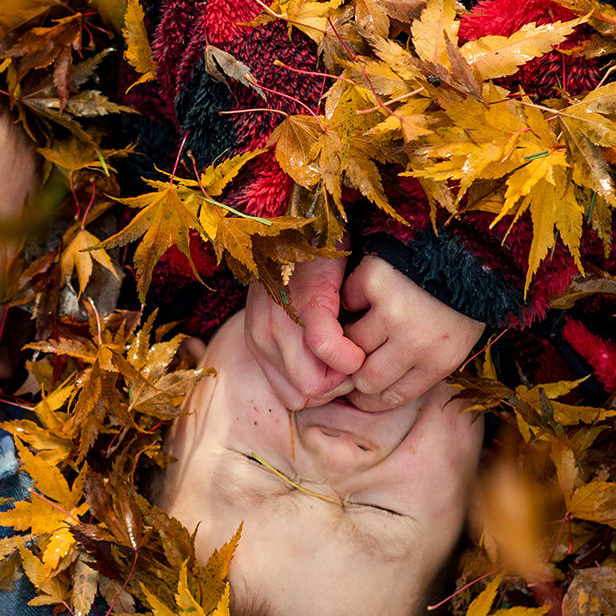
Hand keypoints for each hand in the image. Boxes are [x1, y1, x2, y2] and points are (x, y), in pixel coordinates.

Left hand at [242, 256, 366, 409]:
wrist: (306, 217)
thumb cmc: (307, 265)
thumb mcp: (289, 312)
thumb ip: (300, 348)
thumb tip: (330, 386)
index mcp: (258, 341)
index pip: (292, 398)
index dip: (323, 390)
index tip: (341, 368)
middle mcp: (259, 337)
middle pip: (303, 397)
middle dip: (335, 386)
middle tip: (352, 358)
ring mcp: (276, 322)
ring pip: (314, 385)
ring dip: (344, 374)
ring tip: (356, 347)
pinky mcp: (304, 303)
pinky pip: (323, 349)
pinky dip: (346, 355)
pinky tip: (358, 344)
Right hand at [340, 255, 484, 410]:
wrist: (471, 249)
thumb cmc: (461, 300)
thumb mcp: (453, 342)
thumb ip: (420, 366)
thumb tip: (370, 389)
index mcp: (438, 362)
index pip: (389, 396)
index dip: (370, 397)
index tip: (360, 391)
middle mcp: (415, 342)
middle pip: (365, 377)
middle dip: (357, 368)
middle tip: (355, 355)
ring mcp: (393, 311)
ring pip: (351, 341)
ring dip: (354, 330)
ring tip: (368, 317)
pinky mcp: (375, 282)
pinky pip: (348, 300)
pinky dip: (355, 295)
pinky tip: (372, 291)